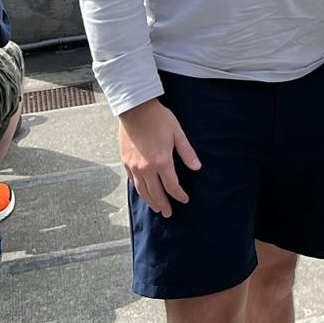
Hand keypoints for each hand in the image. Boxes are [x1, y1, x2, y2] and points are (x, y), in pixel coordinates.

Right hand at [118, 98, 200, 217]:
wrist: (135, 109)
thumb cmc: (159, 118)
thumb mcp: (177, 133)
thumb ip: (187, 152)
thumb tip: (197, 167)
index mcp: (161, 162)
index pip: (172, 186)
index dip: (179, 195)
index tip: (184, 199)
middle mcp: (146, 168)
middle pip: (155, 193)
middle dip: (163, 204)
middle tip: (168, 213)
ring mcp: (134, 167)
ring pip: (142, 191)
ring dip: (150, 201)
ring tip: (156, 207)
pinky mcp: (126, 162)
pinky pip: (133, 182)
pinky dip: (139, 190)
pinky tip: (143, 192)